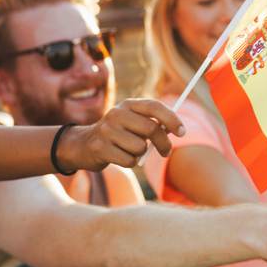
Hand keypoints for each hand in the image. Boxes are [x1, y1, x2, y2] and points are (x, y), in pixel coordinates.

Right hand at [65, 99, 185, 169]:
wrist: (84, 145)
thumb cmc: (119, 134)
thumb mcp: (133, 122)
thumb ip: (153, 123)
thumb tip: (177, 130)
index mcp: (128, 105)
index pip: (154, 106)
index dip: (172, 119)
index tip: (182, 132)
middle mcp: (116, 114)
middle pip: (151, 129)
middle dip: (164, 143)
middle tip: (166, 152)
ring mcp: (107, 131)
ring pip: (140, 147)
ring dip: (141, 154)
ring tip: (131, 150)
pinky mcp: (100, 148)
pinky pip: (129, 160)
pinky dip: (130, 162)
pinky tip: (120, 157)